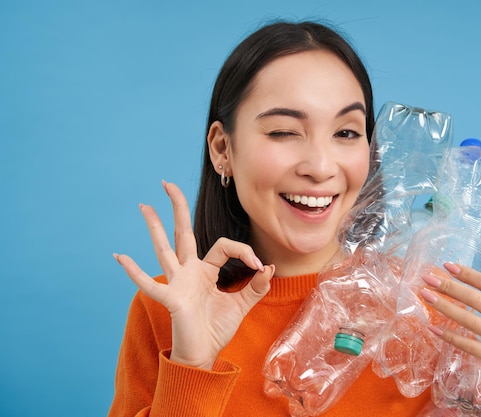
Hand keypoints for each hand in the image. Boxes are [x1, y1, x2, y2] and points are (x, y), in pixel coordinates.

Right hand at [114, 181, 274, 369]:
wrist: (203, 355)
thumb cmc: (217, 329)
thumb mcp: (242, 305)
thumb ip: (256, 287)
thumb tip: (269, 267)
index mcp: (206, 270)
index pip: (224, 246)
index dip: (244, 250)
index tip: (260, 266)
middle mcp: (188, 271)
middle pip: (181, 233)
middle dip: (176, 208)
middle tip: (166, 183)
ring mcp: (177, 283)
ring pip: (164, 249)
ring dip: (154, 227)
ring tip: (144, 205)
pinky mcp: (171, 298)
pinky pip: (149, 284)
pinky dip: (134, 272)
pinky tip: (119, 256)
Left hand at [419, 263, 480, 386]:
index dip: (467, 274)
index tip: (448, 266)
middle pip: (474, 299)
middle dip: (449, 286)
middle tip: (428, 277)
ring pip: (467, 320)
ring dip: (443, 306)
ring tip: (425, 295)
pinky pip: (468, 345)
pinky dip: (449, 336)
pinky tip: (433, 327)